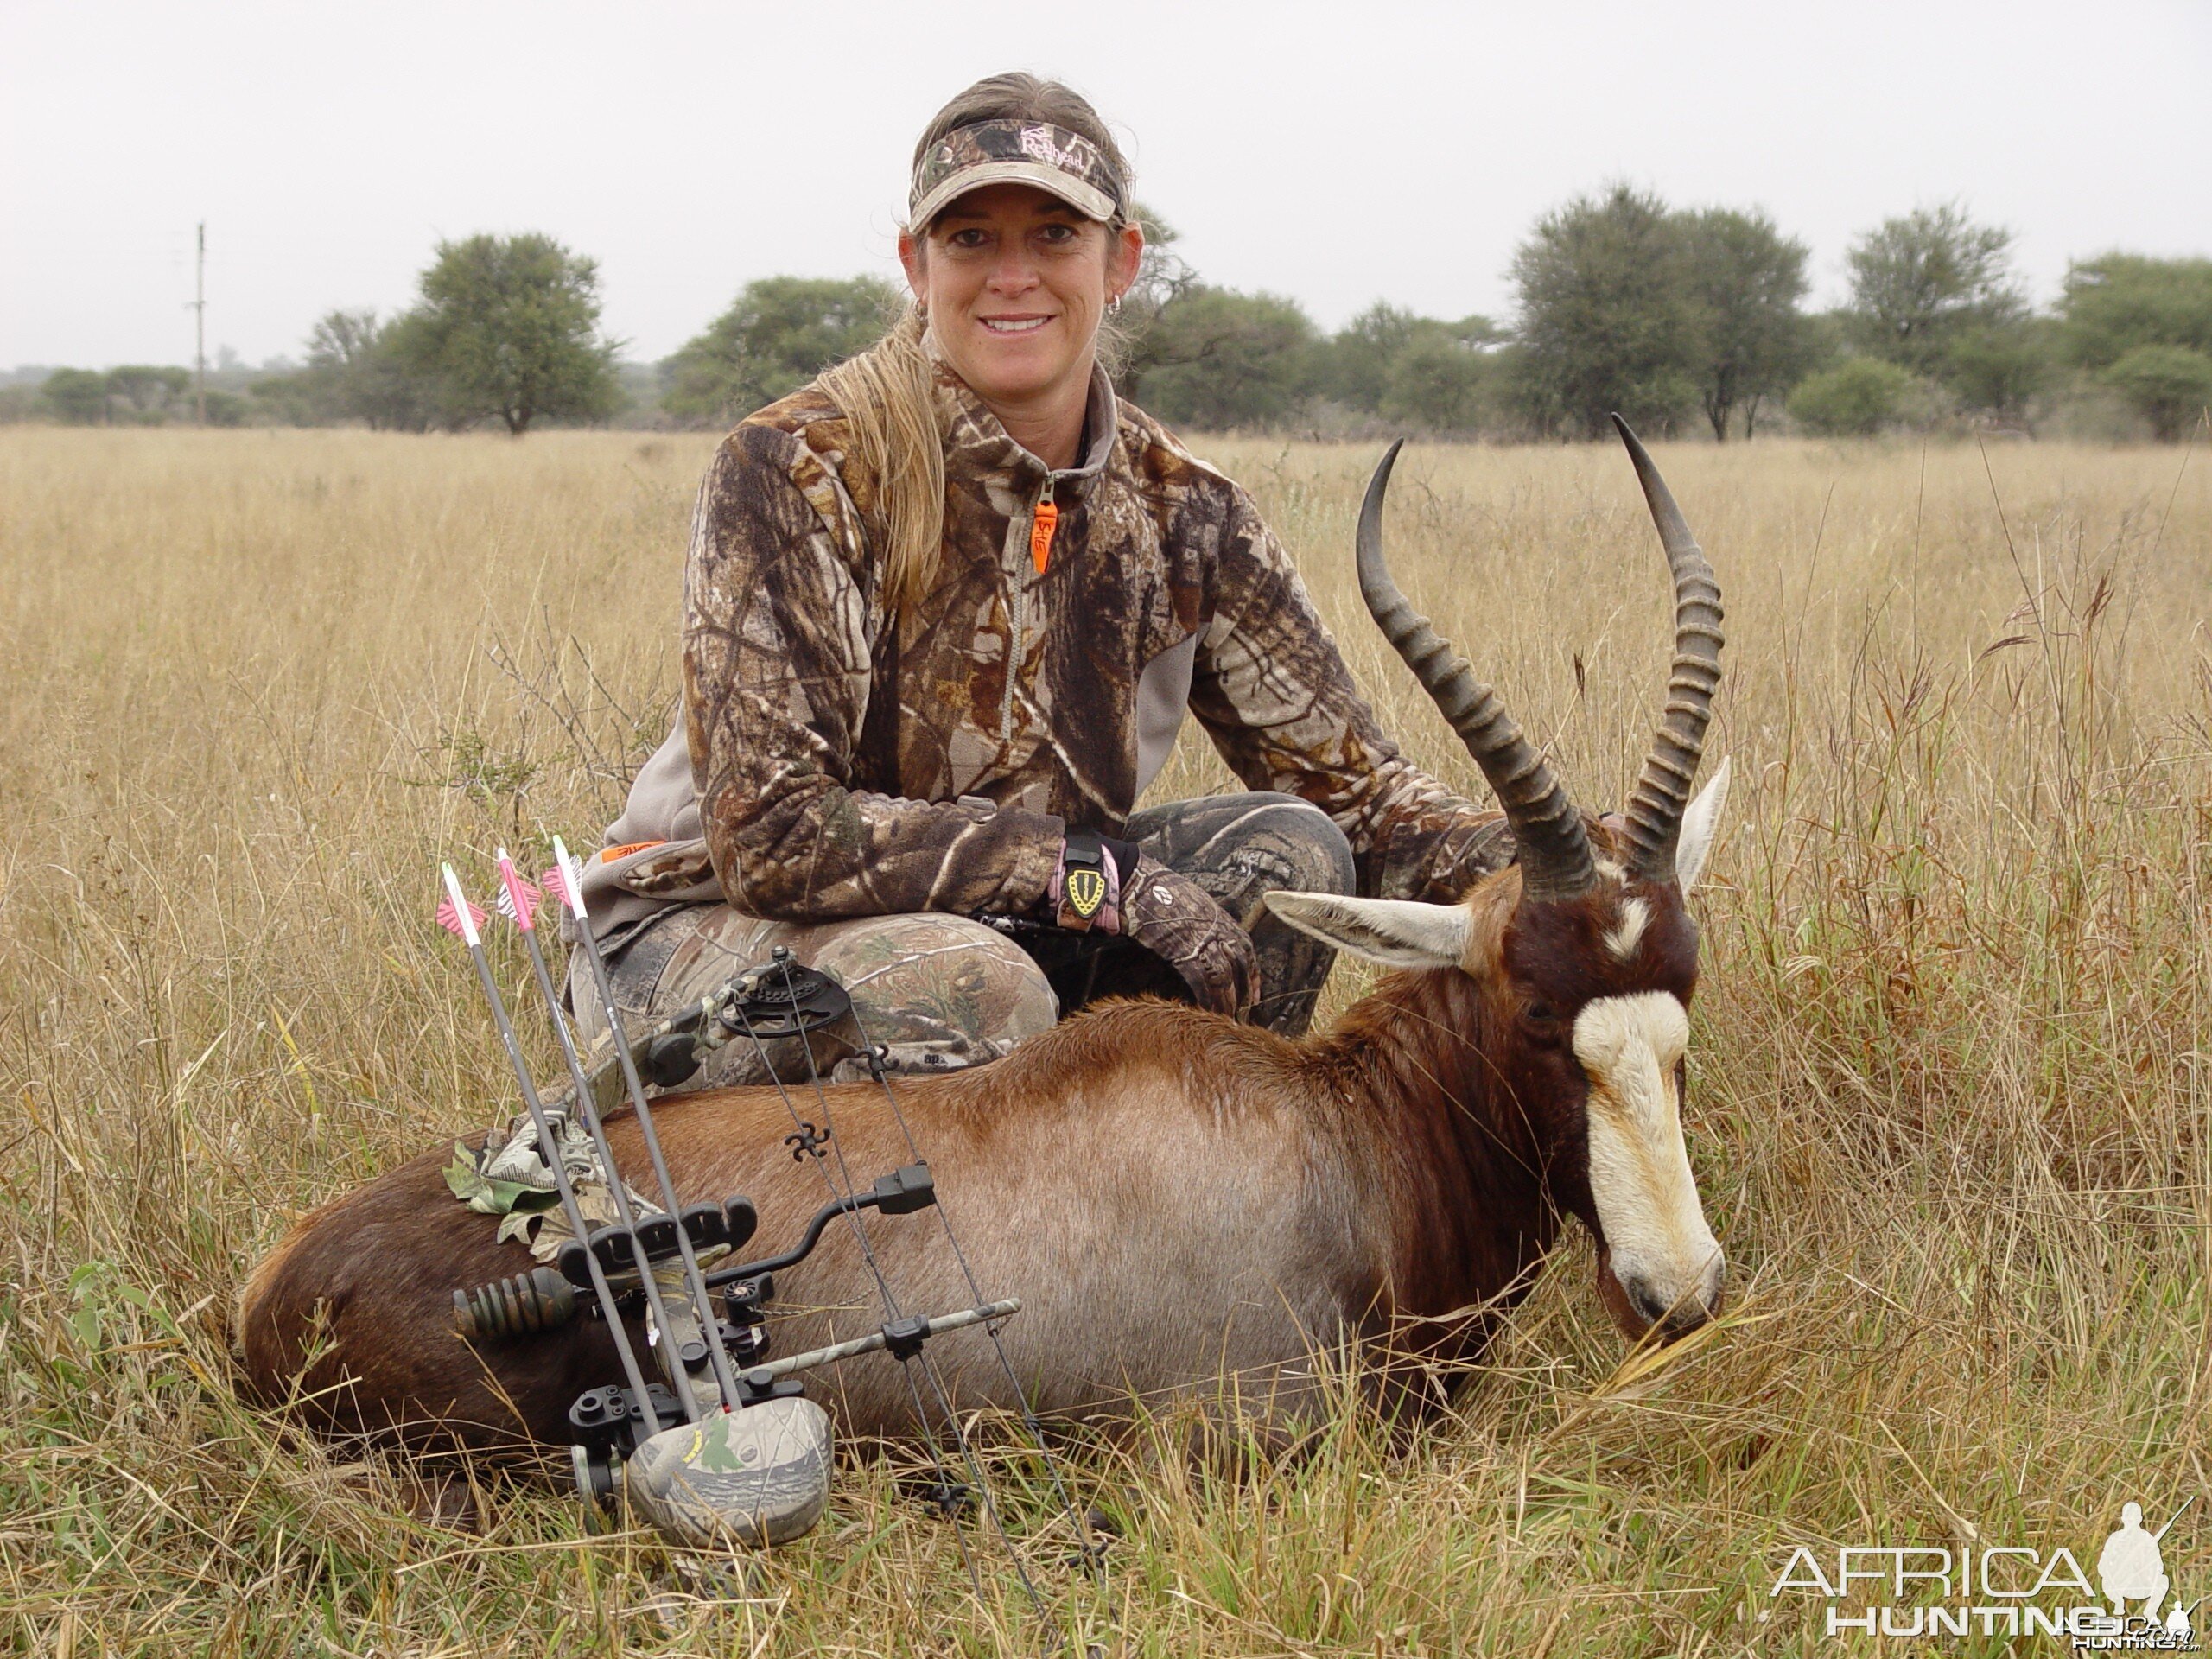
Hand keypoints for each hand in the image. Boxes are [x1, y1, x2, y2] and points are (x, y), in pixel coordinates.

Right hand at [1119, 857, 1258, 1019]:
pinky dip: (1206, 998)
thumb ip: (1209, 923)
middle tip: (1243, 1013)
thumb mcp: (1196, 904)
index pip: (1247, 951)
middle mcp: (1218, 930)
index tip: (1255, 995)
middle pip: (1239, 967)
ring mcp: (1202, 941)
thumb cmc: (1164, 893)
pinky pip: (1201, 981)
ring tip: (1227, 1018)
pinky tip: (1206, 1009)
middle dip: (1242, 993)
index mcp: (1223, 919)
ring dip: (1226, 1001)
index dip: (1252, 976)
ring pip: (1223, 978)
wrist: (1143, 886)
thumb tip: (1213, 940)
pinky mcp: (1184, 952)